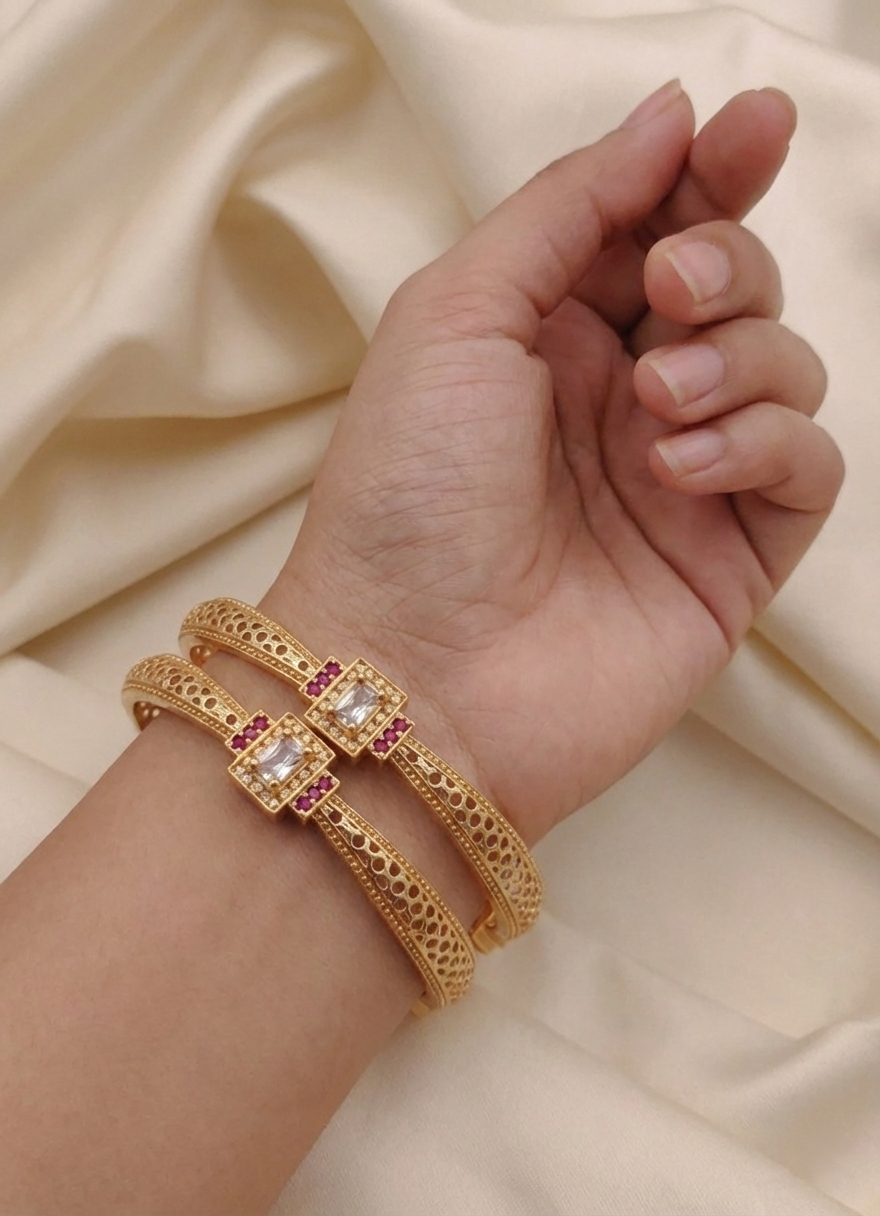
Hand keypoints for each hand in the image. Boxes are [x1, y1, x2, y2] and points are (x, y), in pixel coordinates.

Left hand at [268, 83, 842, 845]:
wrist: (412, 676)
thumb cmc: (405, 496)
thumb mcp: (455, 314)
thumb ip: (566, 209)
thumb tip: (670, 116)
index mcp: (549, 336)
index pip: (660, 229)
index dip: (713, 172)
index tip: (752, 127)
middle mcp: (620, 400)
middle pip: (734, 288)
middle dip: (725, 261)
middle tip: (673, 290)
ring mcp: (680, 480)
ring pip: (784, 368)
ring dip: (737, 359)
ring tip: (654, 406)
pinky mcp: (727, 559)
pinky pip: (806, 468)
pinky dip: (765, 445)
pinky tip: (680, 469)